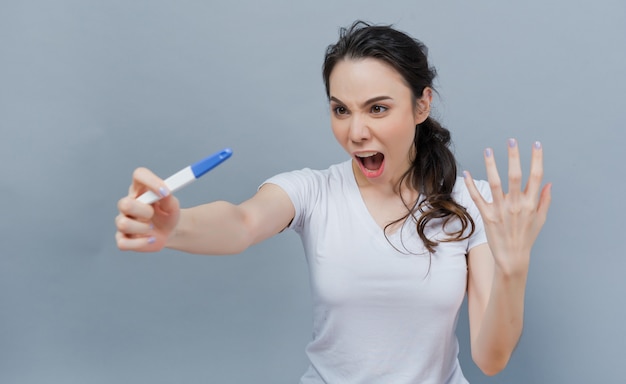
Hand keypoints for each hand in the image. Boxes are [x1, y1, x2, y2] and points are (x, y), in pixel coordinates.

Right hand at [115, 167, 180, 251]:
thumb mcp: (172, 205)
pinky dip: (140, 243)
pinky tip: (151, 239)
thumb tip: (164, 192)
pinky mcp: (123, 238)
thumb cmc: (168, 214)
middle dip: (143, 211)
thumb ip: (168, 197)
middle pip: (124, 203)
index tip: (164, 191)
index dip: (150, 181)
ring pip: (123, 224)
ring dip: (142, 228)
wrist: (170, 231)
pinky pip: (123, 243)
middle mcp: (128, 203)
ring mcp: (123, 220)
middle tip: (153, 214)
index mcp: (140, 189)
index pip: (139, 175)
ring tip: (152, 227)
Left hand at [463, 139, 551, 274]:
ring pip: (496, 183)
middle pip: (516, 175)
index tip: (536, 144)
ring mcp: (501, 210)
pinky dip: (472, 185)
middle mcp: (516, 204)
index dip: (537, 159)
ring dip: (491, 165)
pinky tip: (467, 172)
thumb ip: (545, 200)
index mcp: (531, 203)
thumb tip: (549, 183)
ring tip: (488, 150)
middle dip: (514, 157)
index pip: (536, 176)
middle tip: (511, 140)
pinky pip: (478, 198)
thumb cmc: (526, 238)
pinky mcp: (487, 216)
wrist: (512, 258)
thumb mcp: (540, 219)